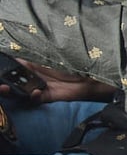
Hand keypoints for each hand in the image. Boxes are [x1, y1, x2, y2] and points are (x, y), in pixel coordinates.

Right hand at [0, 59, 115, 103]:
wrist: (90, 75)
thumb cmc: (72, 62)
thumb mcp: (50, 57)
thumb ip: (32, 58)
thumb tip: (14, 55)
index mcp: (32, 64)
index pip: (13, 67)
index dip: (4, 70)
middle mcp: (33, 76)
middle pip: (12, 81)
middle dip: (3, 82)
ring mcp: (38, 87)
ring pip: (19, 92)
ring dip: (10, 91)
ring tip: (4, 88)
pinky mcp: (46, 97)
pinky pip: (34, 99)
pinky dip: (32, 96)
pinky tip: (34, 92)